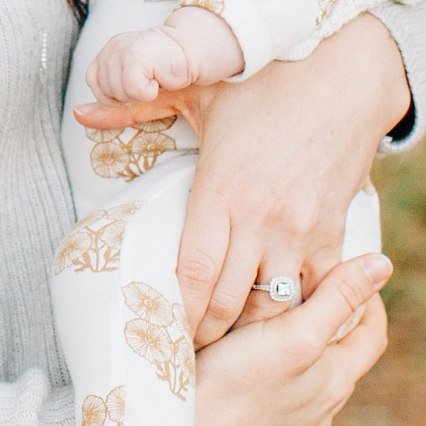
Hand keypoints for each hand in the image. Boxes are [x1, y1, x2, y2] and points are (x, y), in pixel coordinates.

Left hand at [72, 14, 408, 347]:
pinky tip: (280, 324)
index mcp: (221, 189)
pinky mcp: (334, 233)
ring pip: (273, 307)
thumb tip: (81, 113)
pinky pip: (318, 292)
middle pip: (229, 303)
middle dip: (205, 334)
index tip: (161, 332)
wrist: (345, 73)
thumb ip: (136, 106)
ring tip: (226, 347)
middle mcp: (262, 217)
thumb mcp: (197, 88)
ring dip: (249, 329)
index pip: (194, 272)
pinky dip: (299, 312)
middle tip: (185, 352)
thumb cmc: (263, 79)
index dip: (178, 312)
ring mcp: (301, 229)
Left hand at [87, 26, 198, 104]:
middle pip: (105, 94)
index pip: (94, 84)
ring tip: (157, 78)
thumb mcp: (135, 95)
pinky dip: (149, 92)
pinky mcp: (134, 56)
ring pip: (117, 94)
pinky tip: (161, 79)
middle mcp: (111, 47)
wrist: (197, 54)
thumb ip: (107, 108)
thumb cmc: (169, 74)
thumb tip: (76, 115)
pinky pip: (131, 90)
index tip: (140, 83)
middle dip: (130, 97)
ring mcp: (121, 50)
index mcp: (108, 52)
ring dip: (141, 95)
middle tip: (152, 80)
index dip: (117, 94)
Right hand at [189, 253, 392, 425]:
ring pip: (304, 386)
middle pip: (338, 362)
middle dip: (330, 326)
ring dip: (297, 356)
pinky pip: (271, 406)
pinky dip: (268, 383)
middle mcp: (318, 415)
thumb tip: (383, 265)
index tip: (352, 276)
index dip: (369, 302)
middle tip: (307, 293)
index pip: (371, 337)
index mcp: (335, 385)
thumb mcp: (295, 333)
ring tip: (273, 327)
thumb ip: (338, 298)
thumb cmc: (236, 384)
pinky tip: (243, 371)